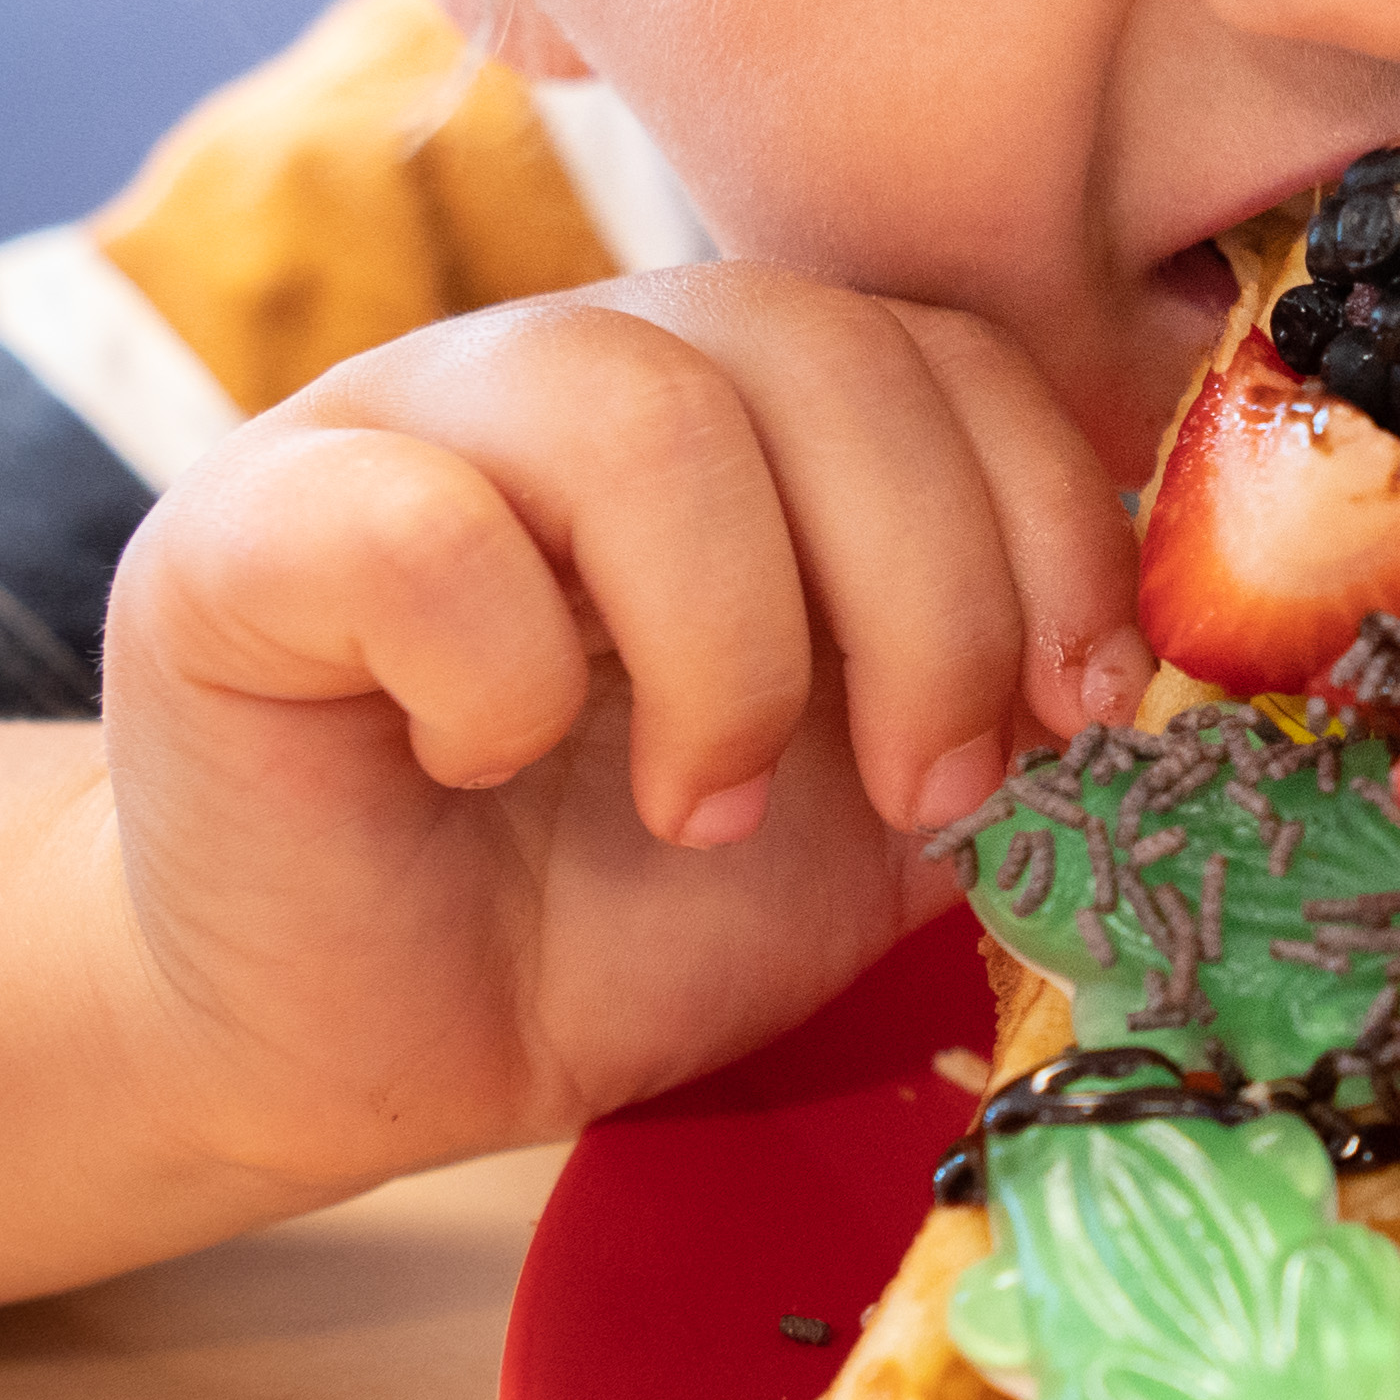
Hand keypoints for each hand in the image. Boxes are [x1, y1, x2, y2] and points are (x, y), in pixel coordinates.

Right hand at [97, 269, 1143, 1193]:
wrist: (347, 1053)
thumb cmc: (602, 916)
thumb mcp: (864, 817)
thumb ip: (995, 705)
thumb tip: (1162, 666)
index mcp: (742, 406)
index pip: (943, 346)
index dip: (1046, 515)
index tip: (1080, 709)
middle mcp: (578, 367)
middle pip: (816, 348)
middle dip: (928, 596)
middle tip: (920, 794)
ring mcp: (399, 419)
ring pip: (633, 407)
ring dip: (728, 641)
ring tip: (706, 806)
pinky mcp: (237, 530)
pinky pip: (418, 520)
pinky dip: (503, 669)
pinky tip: (492, 764)